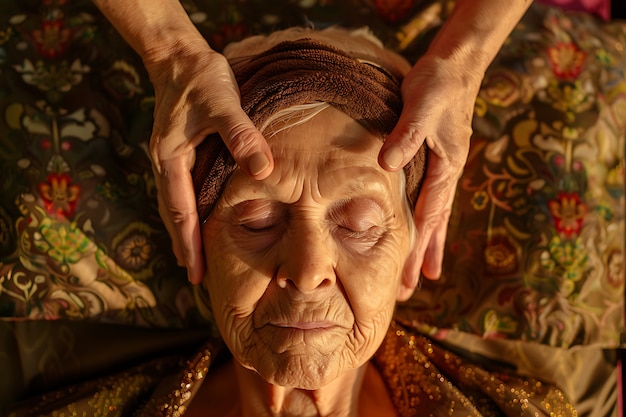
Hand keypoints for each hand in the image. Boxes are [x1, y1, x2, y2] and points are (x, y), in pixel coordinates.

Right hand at [145, 39, 273, 283]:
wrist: (180, 57)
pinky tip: (200, 219)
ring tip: (195, 258)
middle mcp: (166, 163)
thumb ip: (242, 136)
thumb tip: (264, 170)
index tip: (195, 272)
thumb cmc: (201, 79)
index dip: (189, 243)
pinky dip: (188, 211)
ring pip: (175, 204)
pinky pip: (181, 190)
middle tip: (195, 278)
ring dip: (185, 232)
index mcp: (170, 158)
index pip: (180, 211)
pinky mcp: (178, 152)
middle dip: (184, 246)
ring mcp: (170, 158)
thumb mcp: (223, 104)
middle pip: (173, 214)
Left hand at [379, 54, 480, 279]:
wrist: (453, 66)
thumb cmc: (438, 84)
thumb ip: (405, 135)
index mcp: (446, 167)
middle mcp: (447, 174)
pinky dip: (425, 222)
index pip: (431, 216)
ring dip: (426, 246)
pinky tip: (419, 232)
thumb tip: (386, 164)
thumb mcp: (421, 105)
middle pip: (434, 225)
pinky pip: (429, 200)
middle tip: (410, 291)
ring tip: (422, 276)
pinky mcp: (433, 163)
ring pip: (434, 216)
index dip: (420, 247)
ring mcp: (442, 170)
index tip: (412, 277)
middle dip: (422, 258)